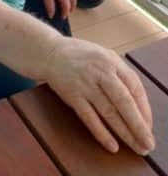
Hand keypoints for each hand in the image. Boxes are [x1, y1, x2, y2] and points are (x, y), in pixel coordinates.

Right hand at [45, 37, 154, 154]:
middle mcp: (99, 71)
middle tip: (148, 143)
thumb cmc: (80, 55)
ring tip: (136, 147)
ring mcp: (85, 83)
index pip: (134, 87)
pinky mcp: (72, 94)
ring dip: (125, 133)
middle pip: (124, 102)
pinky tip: (112, 145)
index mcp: (111, 60)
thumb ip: (120, 74)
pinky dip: (101, 133)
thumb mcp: (102, 55)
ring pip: (109, 112)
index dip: (144, 108)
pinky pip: (89, 117)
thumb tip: (138, 104)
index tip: (148, 125)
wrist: (49, 51)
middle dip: (138, 125)